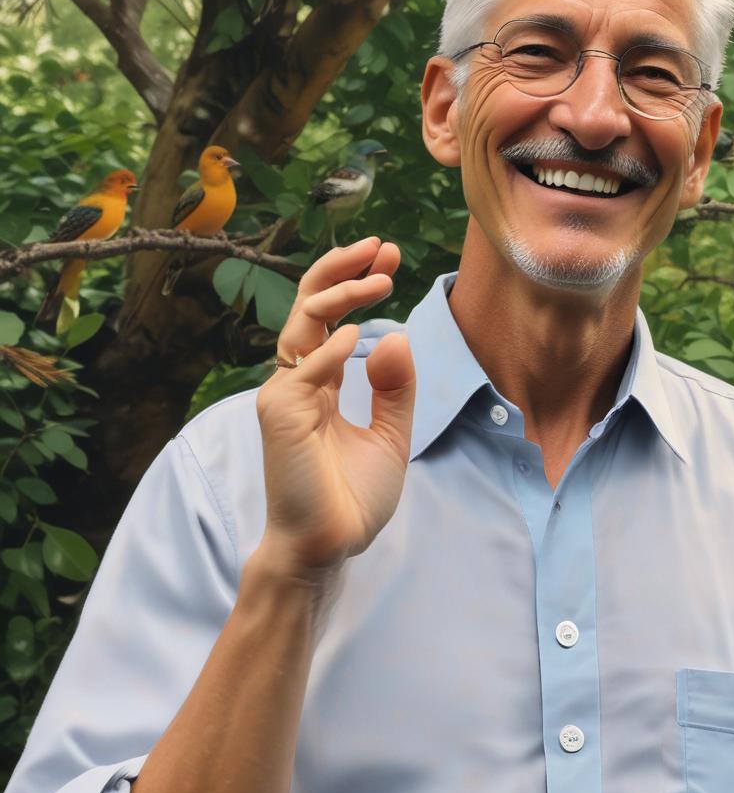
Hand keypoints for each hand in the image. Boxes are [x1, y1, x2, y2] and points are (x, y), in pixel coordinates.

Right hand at [255, 237, 415, 578]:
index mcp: (320, 381)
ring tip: (379, 277)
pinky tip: (360, 332)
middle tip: (381, 247)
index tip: (389, 258)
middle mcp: (298, 380)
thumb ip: (395, 388)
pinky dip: (330, 348)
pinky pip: (304, 370)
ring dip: (340, 294)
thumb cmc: (353, 495)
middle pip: (309, 306)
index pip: (331, 316)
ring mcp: (285, 394)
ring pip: (303, 325)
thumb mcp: (391, 433)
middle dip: (342, 270)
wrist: (330, 546)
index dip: (354, 282)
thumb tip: (395, 336)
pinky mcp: (280, 415)